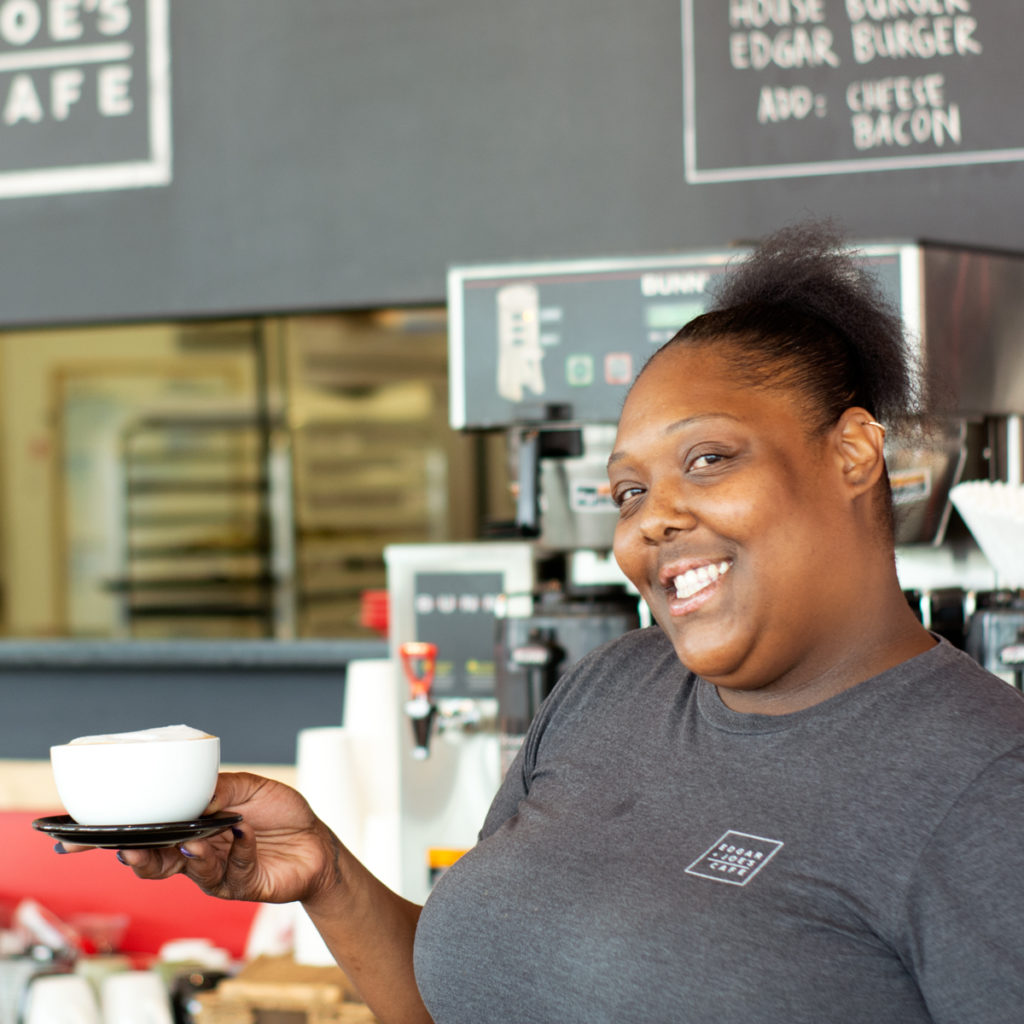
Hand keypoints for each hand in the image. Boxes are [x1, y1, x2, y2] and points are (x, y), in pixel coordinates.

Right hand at [114, 772, 341, 904]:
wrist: (316, 842)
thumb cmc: (281, 813)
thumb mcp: (251, 787)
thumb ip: (221, 788)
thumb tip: (192, 790)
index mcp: (194, 826)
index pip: (153, 831)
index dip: (124, 834)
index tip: (97, 833)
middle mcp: (198, 852)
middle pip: (157, 862)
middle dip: (140, 858)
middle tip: (131, 848)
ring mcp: (217, 871)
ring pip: (188, 871)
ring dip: (187, 856)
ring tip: (191, 842)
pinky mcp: (240, 886)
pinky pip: (232, 870)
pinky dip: (238, 849)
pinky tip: (245, 833)